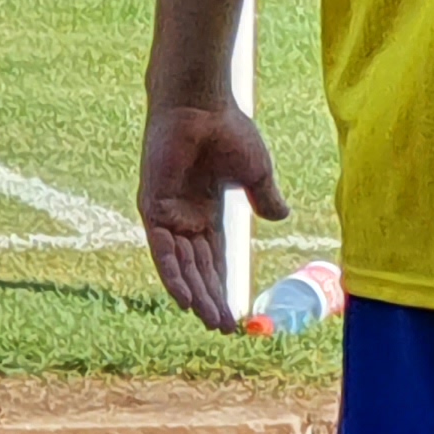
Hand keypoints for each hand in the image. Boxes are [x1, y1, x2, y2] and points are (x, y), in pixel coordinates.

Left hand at [140, 101, 287, 332]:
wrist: (201, 106)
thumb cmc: (228, 131)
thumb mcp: (256, 172)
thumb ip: (265, 197)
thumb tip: (282, 217)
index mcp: (207, 212)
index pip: (215, 259)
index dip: (224, 286)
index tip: (235, 313)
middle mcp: (184, 218)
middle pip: (198, 269)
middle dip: (210, 298)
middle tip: (223, 327)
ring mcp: (166, 215)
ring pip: (181, 266)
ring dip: (194, 294)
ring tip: (210, 320)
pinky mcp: (152, 208)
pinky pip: (163, 251)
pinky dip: (173, 275)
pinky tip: (184, 299)